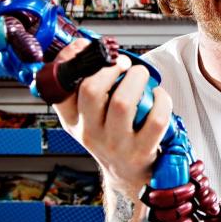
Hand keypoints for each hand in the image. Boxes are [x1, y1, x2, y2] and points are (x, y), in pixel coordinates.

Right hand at [52, 39, 171, 198]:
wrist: (130, 176)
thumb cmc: (112, 136)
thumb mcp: (89, 117)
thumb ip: (84, 86)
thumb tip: (84, 45)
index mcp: (73, 121)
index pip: (59, 90)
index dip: (69, 61)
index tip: (85, 47)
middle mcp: (90, 133)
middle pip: (91, 91)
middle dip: (110, 68)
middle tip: (123, 64)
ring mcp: (116, 144)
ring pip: (122, 103)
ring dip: (135, 79)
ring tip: (141, 76)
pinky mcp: (141, 152)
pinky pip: (155, 119)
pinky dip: (161, 101)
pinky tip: (158, 97)